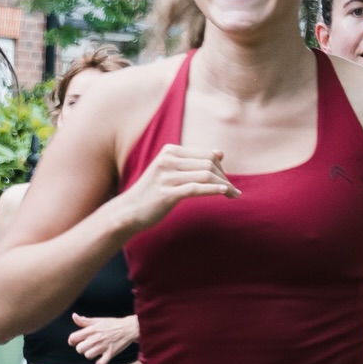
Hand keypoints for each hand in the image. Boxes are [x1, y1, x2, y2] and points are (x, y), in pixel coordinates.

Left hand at [68, 313, 137, 363]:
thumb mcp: (97, 320)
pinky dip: (99, 363)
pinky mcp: (111, 353)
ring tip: (94, 351)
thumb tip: (74, 316)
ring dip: (90, 354)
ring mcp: (103, 346)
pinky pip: (101, 363)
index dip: (72, 341)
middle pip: (79, 349)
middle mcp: (95, 338)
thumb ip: (84, 321)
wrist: (128, 328)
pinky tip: (100, 359)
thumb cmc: (112, 324)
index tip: (75, 341)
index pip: (73, 338)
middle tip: (87, 346)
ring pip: (88, 356)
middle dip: (82, 348)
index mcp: (91, 329)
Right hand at [121, 144, 238, 231]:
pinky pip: (196, 188)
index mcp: (170, 151)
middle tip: (234, 192)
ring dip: (224, 185)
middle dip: (225, 177)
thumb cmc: (152, 193)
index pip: (207, 155)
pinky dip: (213, 190)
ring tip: (234, 195)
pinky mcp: (167, 194)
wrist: (128, 211)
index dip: (221, 168)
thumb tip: (220, 153)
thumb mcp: (171, 172)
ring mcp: (167, 176)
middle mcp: (168, 160)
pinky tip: (225, 193)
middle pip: (208, 164)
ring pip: (205, 175)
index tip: (227, 182)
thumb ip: (193, 162)